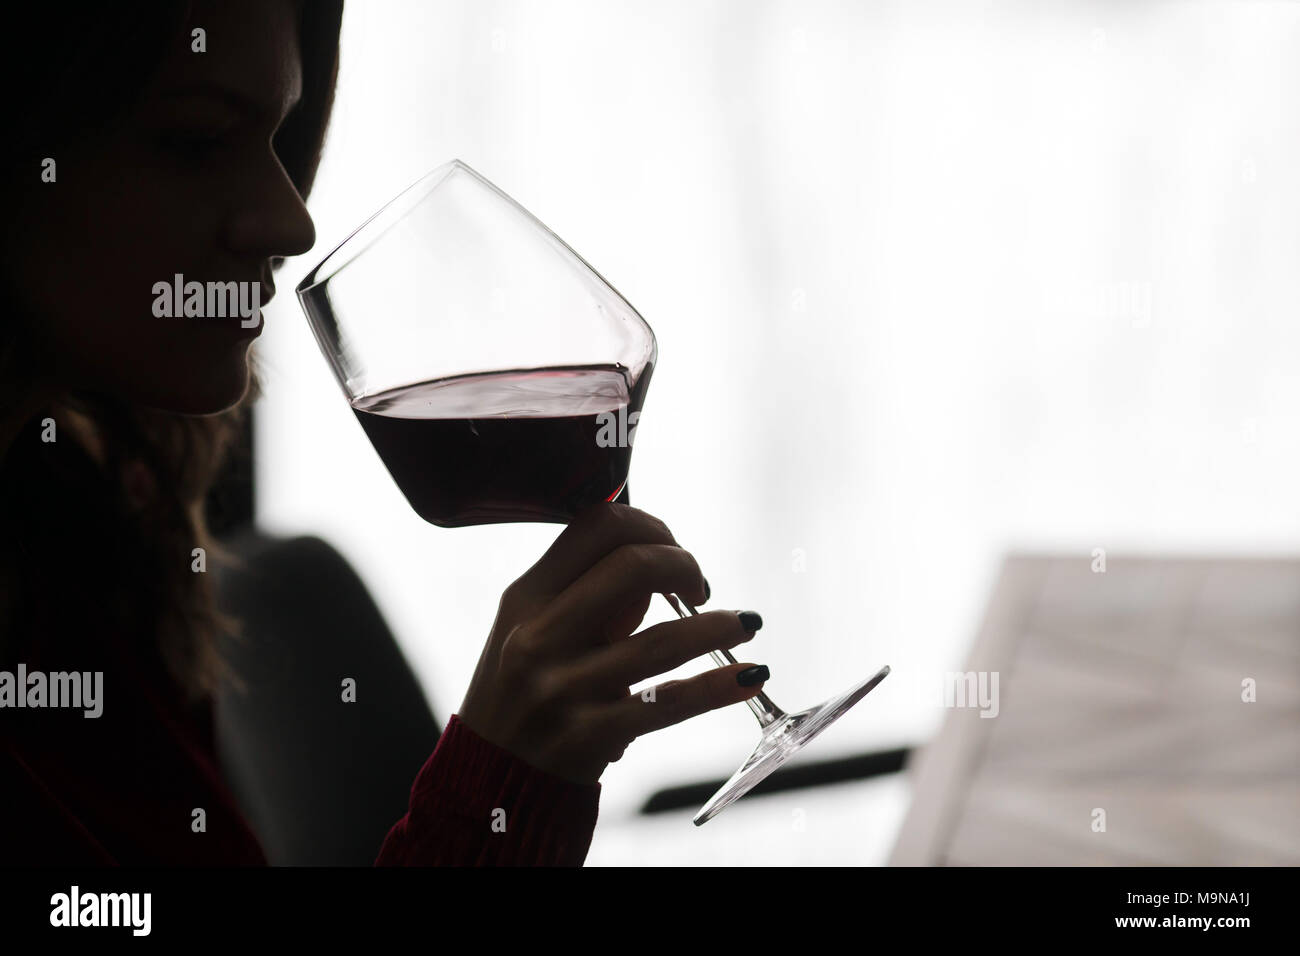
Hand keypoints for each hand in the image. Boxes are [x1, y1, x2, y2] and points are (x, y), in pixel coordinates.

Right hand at [458, 502, 765, 783]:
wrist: (489, 783)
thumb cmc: (519, 695)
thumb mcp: (531, 632)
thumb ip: (588, 595)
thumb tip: (659, 568)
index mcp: (525, 597)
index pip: (596, 527)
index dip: (650, 525)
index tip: (672, 547)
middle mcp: (539, 636)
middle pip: (632, 566)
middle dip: (684, 565)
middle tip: (700, 587)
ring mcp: (563, 688)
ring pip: (662, 640)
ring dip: (717, 627)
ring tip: (745, 624)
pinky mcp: (590, 736)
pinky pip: (669, 703)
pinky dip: (718, 686)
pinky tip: (749, 675)